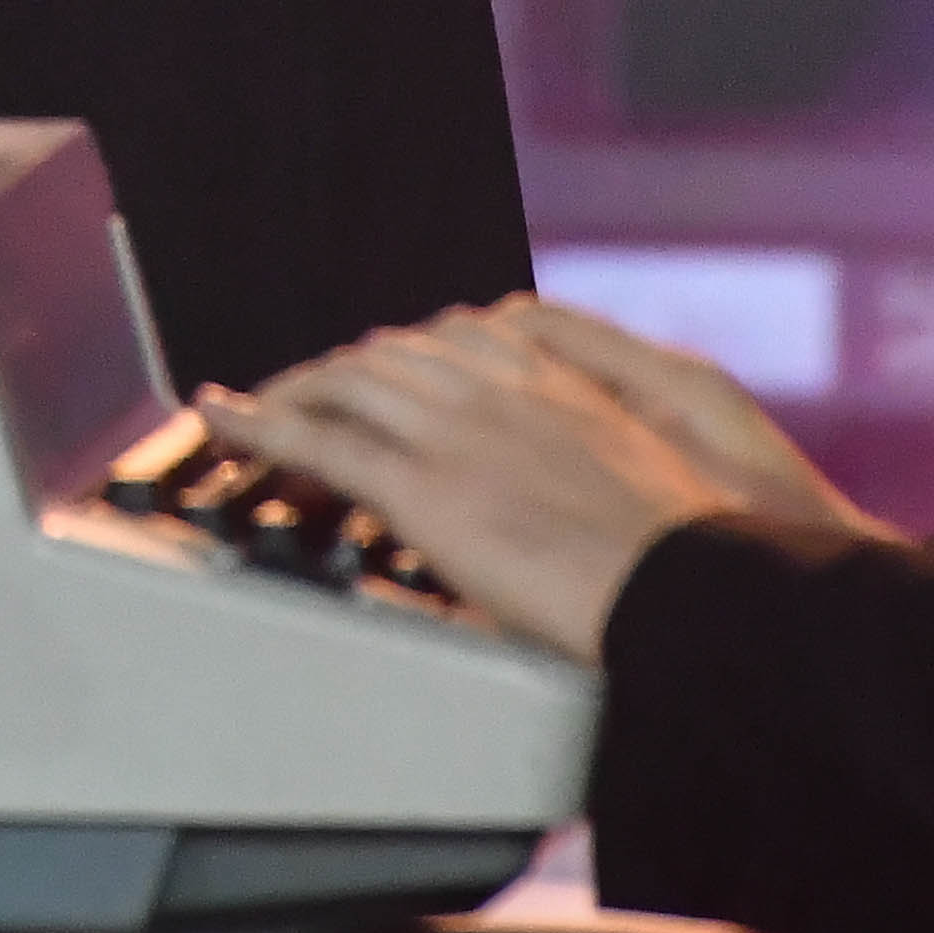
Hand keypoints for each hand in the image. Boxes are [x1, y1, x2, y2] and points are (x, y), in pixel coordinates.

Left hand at [205, 299, 892, 665]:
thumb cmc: (706, 554)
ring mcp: (459, 432)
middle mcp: (504, 388)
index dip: (416, 352)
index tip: (396, 366)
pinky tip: (226, 419)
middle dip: (352, 369)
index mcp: (565, 382)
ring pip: (350, 381)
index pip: (465, 334)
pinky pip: (319, 438)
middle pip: (398, 350)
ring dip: (299, 389)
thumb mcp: (681, 463)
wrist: (703, 598)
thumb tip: (596, 453)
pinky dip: (262, 422)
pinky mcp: (426, 488)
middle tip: (317, 393)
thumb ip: (622, 433)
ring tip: (264, 407)